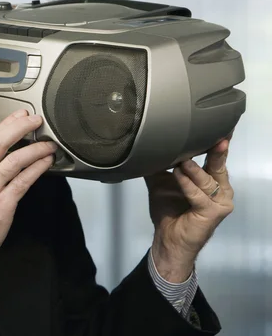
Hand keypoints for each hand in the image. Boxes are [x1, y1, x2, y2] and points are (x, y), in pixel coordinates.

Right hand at [0, 109, 55, 270]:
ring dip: (34, 150)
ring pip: (14, 162)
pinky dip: (36, 170)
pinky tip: (45, 163)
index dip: (6, 125)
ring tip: (48, 144)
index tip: (20, 115)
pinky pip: (22, 182)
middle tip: (35, 120)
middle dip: (19, 128)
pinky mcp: (2, 205)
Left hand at [144, 135, 233, 281]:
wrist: (167, 238)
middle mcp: (221, 189)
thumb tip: (145, 145)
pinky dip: (187, 185)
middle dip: (216, 151)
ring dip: (193, 170)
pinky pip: (199, 195)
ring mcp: (219, 202)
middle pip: (218, 165)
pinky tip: (178, 176)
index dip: (216, 144)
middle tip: (214, 136)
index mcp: (211, 180)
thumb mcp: (161, 182)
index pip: (215, 159)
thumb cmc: (168, 210)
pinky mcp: (213, 212)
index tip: (216, 128)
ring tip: (182, 161)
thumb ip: (159, 165)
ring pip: (207, 179)